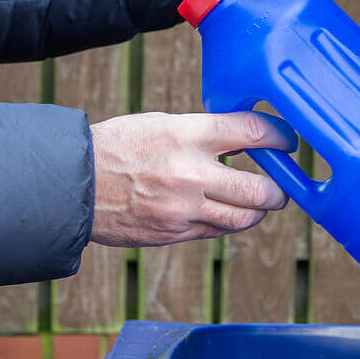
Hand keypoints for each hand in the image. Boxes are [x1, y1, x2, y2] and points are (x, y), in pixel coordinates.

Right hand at [89, 112, 294, 246]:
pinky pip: (217, 231)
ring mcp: (183, 208)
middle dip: (279, 190)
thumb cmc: (118, 147)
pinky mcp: (174, 233)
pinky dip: (228, 222)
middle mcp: (189, 172)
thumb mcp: (162, 125)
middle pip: (262, 190)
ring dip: (258, 211)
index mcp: (186, 134)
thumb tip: (248, 142)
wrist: (72, 184)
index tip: (287, 142)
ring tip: (256, 201)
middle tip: (280, 185)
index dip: (281, 138)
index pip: (253, 133)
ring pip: (245, 218)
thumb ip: (205, 134)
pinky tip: (223, 210)